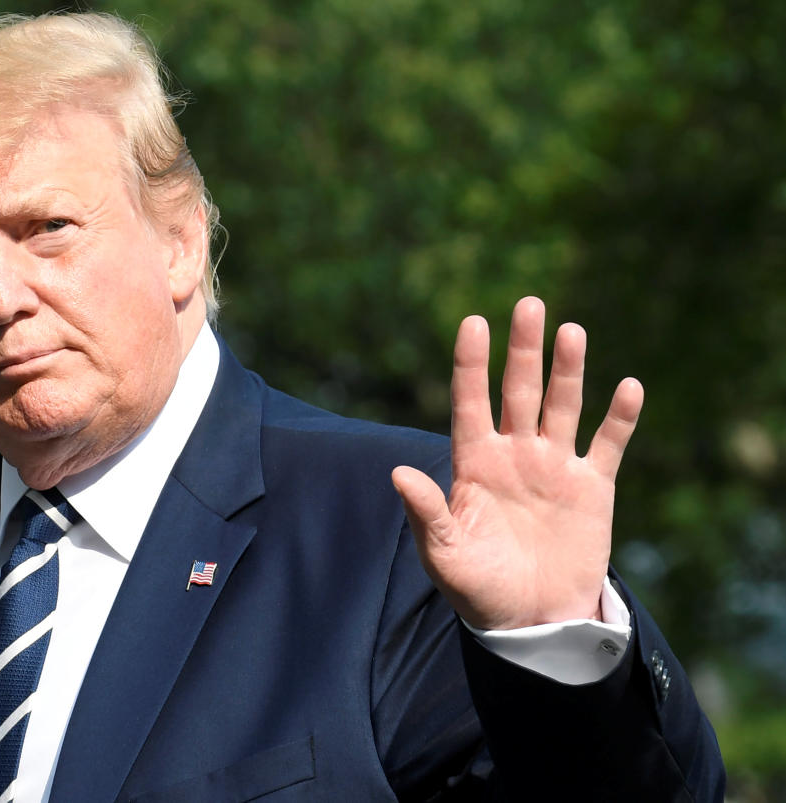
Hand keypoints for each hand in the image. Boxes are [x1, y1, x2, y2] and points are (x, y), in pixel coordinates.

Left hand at [391, 296, 642, 629]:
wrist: (531, 620)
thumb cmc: (477, 588)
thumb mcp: (444, 554)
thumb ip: (426, 512)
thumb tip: (397, 473)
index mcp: (474, 464)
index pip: (470, 402)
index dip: (471, 364)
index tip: (473, 322)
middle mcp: (514, 455)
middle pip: (519, 391)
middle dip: (524, 350)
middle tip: (529, 304)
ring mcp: (554, 467)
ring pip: (563, 406)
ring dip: (569, 371)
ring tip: (571, 331)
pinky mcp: (592, 488)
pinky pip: (608, 444)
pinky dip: (620, 418)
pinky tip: (628, 387)